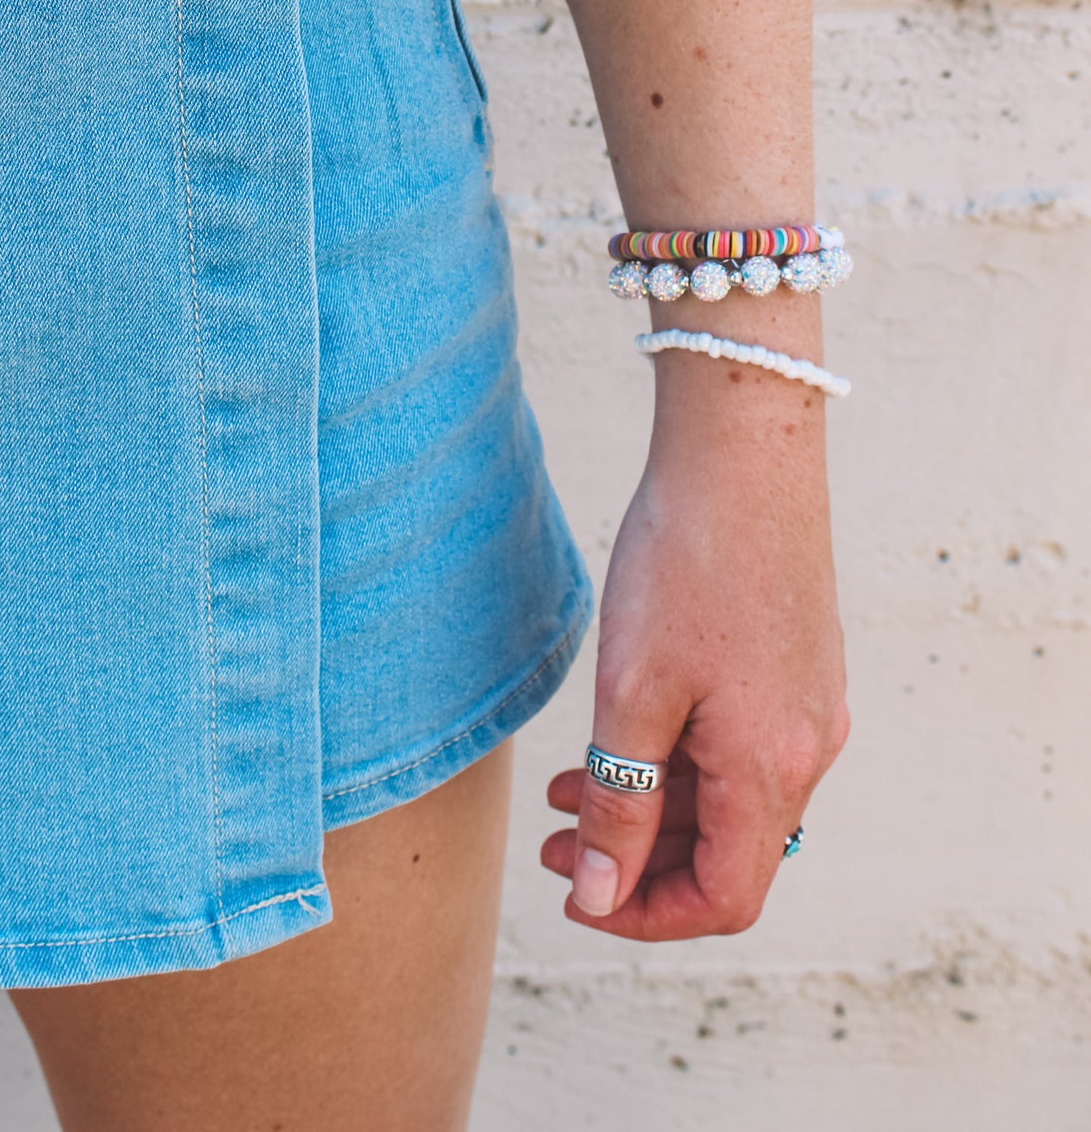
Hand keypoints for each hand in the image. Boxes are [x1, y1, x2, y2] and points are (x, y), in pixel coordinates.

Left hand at [540, 365, 849, 938]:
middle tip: (557, 844)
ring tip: (567, 790)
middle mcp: (806, 749)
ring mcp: (807, 706)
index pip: (724, 897)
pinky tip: (618, 735)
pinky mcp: (796, 667)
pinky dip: (678, 760)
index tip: (578, 890)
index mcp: (772, 768)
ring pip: (729, 798)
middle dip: (638, 861)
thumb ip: (619, 801)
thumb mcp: (633, 691)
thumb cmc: (685, 561)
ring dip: (651, 808)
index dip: (646, 912)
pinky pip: (740, 748)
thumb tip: (603, 893)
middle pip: (728, 853)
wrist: (744, 451)